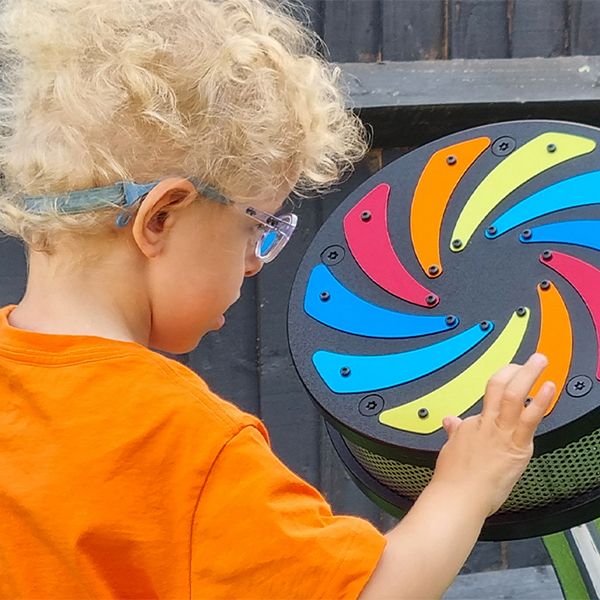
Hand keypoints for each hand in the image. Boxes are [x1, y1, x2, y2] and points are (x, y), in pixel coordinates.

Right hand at [431, 353, 554, 516]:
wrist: (458, 496)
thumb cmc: (454, 479)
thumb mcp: (451, 450)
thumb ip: (455, 433)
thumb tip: (451, 421)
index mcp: (472, 425)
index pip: (487, 403)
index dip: (499, 393)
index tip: (510, 385)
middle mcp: (486, 423)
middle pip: (499, 387)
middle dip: (515, 370)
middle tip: (529, 360)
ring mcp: (502, 432)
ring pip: (513, 395)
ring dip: (528, 375)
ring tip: (540, 361)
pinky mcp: (516, 446)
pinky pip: (530, 418)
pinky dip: (540, 400)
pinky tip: (548, 387)